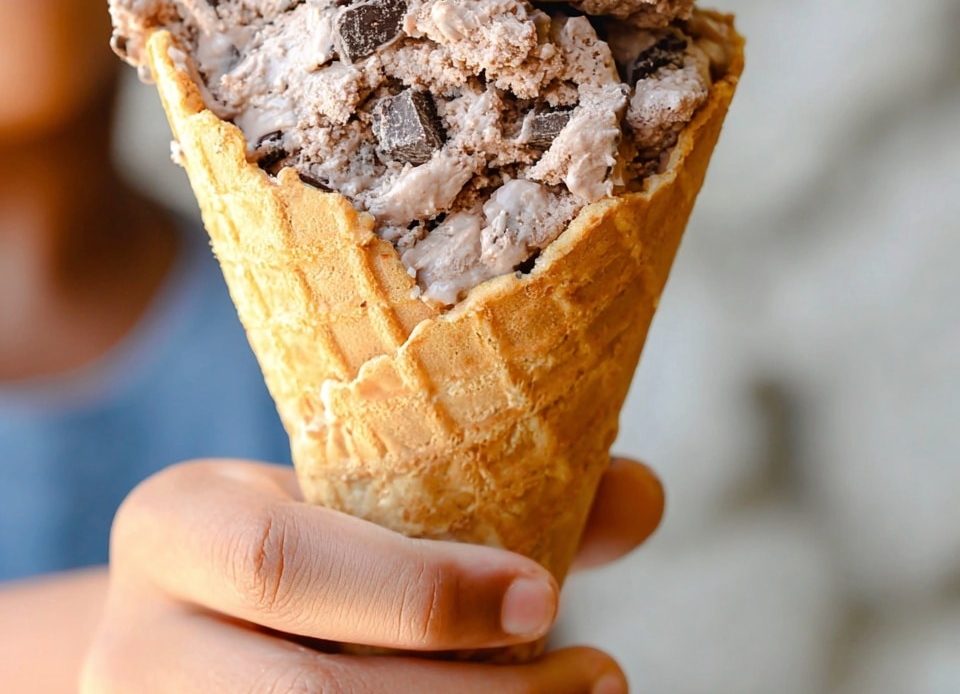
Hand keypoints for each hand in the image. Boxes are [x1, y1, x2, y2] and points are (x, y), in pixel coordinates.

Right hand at [80, 456, 662, 692]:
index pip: (277, 562)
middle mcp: (132, 639)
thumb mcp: (371, 504)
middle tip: (598, 675)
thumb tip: (639, 493)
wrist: (206, 629)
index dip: (415, 592)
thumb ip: (498, 492)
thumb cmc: (318, 547)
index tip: (545, 592)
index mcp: (174, 523)